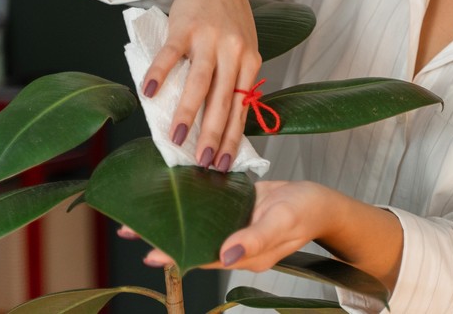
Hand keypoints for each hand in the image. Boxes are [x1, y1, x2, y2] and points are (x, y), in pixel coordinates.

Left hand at [133, 181, 331, 270]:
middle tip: (130, 229)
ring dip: (172, 220)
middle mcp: (235, 244)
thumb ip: (256, 239)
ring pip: (198, 225)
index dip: (176, 255)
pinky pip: (210, 207)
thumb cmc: (307, 211)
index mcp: (245, 255)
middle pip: (194, 243)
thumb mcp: (283, 222)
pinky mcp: (236, 209)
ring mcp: (234, 226)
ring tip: (142, 213)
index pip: (203, 257)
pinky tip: (173, 194)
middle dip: (163, 237)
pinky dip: (191, 202)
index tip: (150, 253)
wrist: (322, 201)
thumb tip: (227, 255)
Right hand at [142, 0, 260, 170]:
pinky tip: (150, 92)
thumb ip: (236, 81)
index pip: (241, 107)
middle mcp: (234, 51)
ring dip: (188, 111)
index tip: (223, 163)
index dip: (232, 137)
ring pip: (199, 81)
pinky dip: (161, 73)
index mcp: (250, 62)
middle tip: (203, 160)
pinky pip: (171, 54)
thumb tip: (225, 125)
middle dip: (213, 133)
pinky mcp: (185, 28)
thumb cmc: (228, 21)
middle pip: (223, 99)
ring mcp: (209, 39)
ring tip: (176, 136)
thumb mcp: (243, 50)